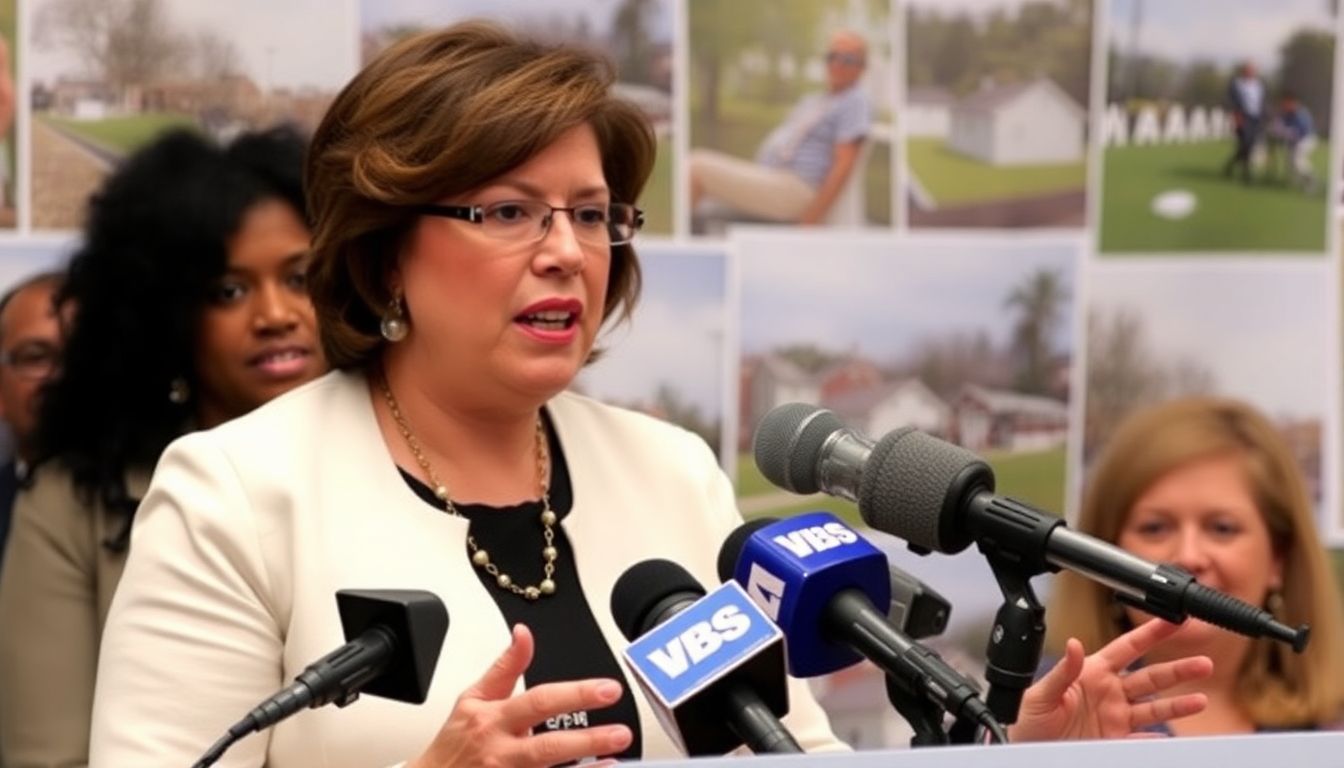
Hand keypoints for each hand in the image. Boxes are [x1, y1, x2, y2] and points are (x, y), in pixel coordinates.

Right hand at [408, 624, 632, 766]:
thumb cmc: (454, 743)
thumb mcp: (473, 698)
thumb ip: (505, 667)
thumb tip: (524, 633)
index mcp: (493, 719)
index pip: (539, 701)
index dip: (576, 694)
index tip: (608, 689)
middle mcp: (502, 752)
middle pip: (549, 746)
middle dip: (588, 739)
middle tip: (621, 732)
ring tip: (616, 758)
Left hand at [1008, 618, 1212, 741]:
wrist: (1026, 749)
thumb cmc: (1029, 719)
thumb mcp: (1042, 694)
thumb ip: (1062, 671)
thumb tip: (1074, 644)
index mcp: (1092, 672)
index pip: (1127, 648)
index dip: (1150, 634)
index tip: (1173, 620)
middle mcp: (1109, 692)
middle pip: (1151, 677)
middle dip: (1178, 670)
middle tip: (1204, 662)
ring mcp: (1116, 718)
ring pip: (1155, 707)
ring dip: (1179, 704)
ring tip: (1200, 700)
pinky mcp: (1116, 740)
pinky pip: (1144, 740)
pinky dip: (1159, 739)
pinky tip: (1173, 737)